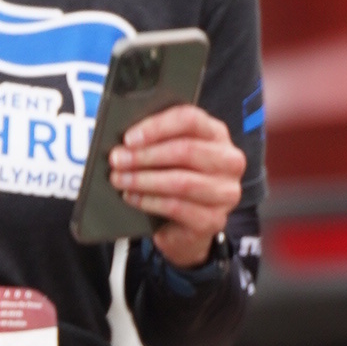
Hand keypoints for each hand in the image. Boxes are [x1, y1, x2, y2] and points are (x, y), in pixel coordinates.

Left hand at [105, 102, 245, 265]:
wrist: (187, 225)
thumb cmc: (175, 179)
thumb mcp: (169, 154)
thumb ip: (156, 141)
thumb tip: (125, 141)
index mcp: (216, 134)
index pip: (191, 119)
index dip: (157, 127)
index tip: (128, 138)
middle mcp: (229, 161)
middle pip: (186, 150)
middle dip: (145, 156)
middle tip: (117, 160)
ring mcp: (225, 192)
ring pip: (182, 181)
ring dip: (144, 180)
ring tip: (120, 180)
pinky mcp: (214, 220)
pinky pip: (178, 208)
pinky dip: (150, 202)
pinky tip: (132, 198)